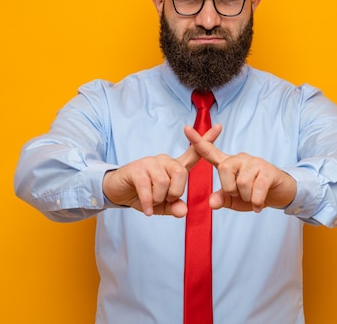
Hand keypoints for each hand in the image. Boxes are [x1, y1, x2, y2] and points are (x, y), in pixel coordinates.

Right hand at [102, 125, 222, 216]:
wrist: (117, 191)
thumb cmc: (142, 195)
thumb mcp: (161, 205)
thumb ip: (174, 207)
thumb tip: (184, 211)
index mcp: (174, 167)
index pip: (193, 153)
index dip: (206, 140)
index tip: (220, 126)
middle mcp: (164, 161)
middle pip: (181, 173)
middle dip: (175, 192)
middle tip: (166, 200)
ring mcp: (150, 162)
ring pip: (164, 182)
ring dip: (159, 198)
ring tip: (152, 202)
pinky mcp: (137, 168)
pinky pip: (148, 187)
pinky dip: (148, 202)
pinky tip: (147, 210)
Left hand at [184, 125, 296, 212]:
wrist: (279, 193)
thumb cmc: (253, 194)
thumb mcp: (234, 200)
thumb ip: (221, 199)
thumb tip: (211, 202)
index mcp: (228, 164)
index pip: (210, 151)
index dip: (197, 141)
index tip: (185, 128)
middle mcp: (240, 159)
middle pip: (224, 169)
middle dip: (230, 188)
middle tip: (241, 195)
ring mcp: (254, 162)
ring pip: (241, 182)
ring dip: (246, 197)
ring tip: (252, 198)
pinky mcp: (268, 170)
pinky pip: (257, 188)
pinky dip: (256, 201)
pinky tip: (258, 206)